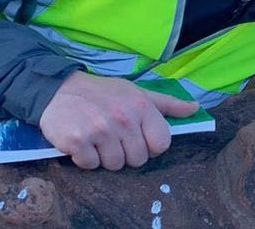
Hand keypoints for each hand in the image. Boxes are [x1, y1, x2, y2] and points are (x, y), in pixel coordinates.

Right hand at [38, 71, 198, 169]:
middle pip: (138, 159)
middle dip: (126, 153)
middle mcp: (124, 118)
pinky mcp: (77, 141)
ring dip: (104, 156)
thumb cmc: (104, 93)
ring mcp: (100, 130)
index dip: (150, 146)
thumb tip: (194, 109)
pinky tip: (82, 141)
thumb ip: (167, 104)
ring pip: (114, 165)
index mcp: (142, 106)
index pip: (161, 144)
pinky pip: (90, 165)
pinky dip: (84, 158)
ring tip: (97, 138)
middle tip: (113, 137)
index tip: (138, 138)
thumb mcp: (137, 92)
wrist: (59, 90)